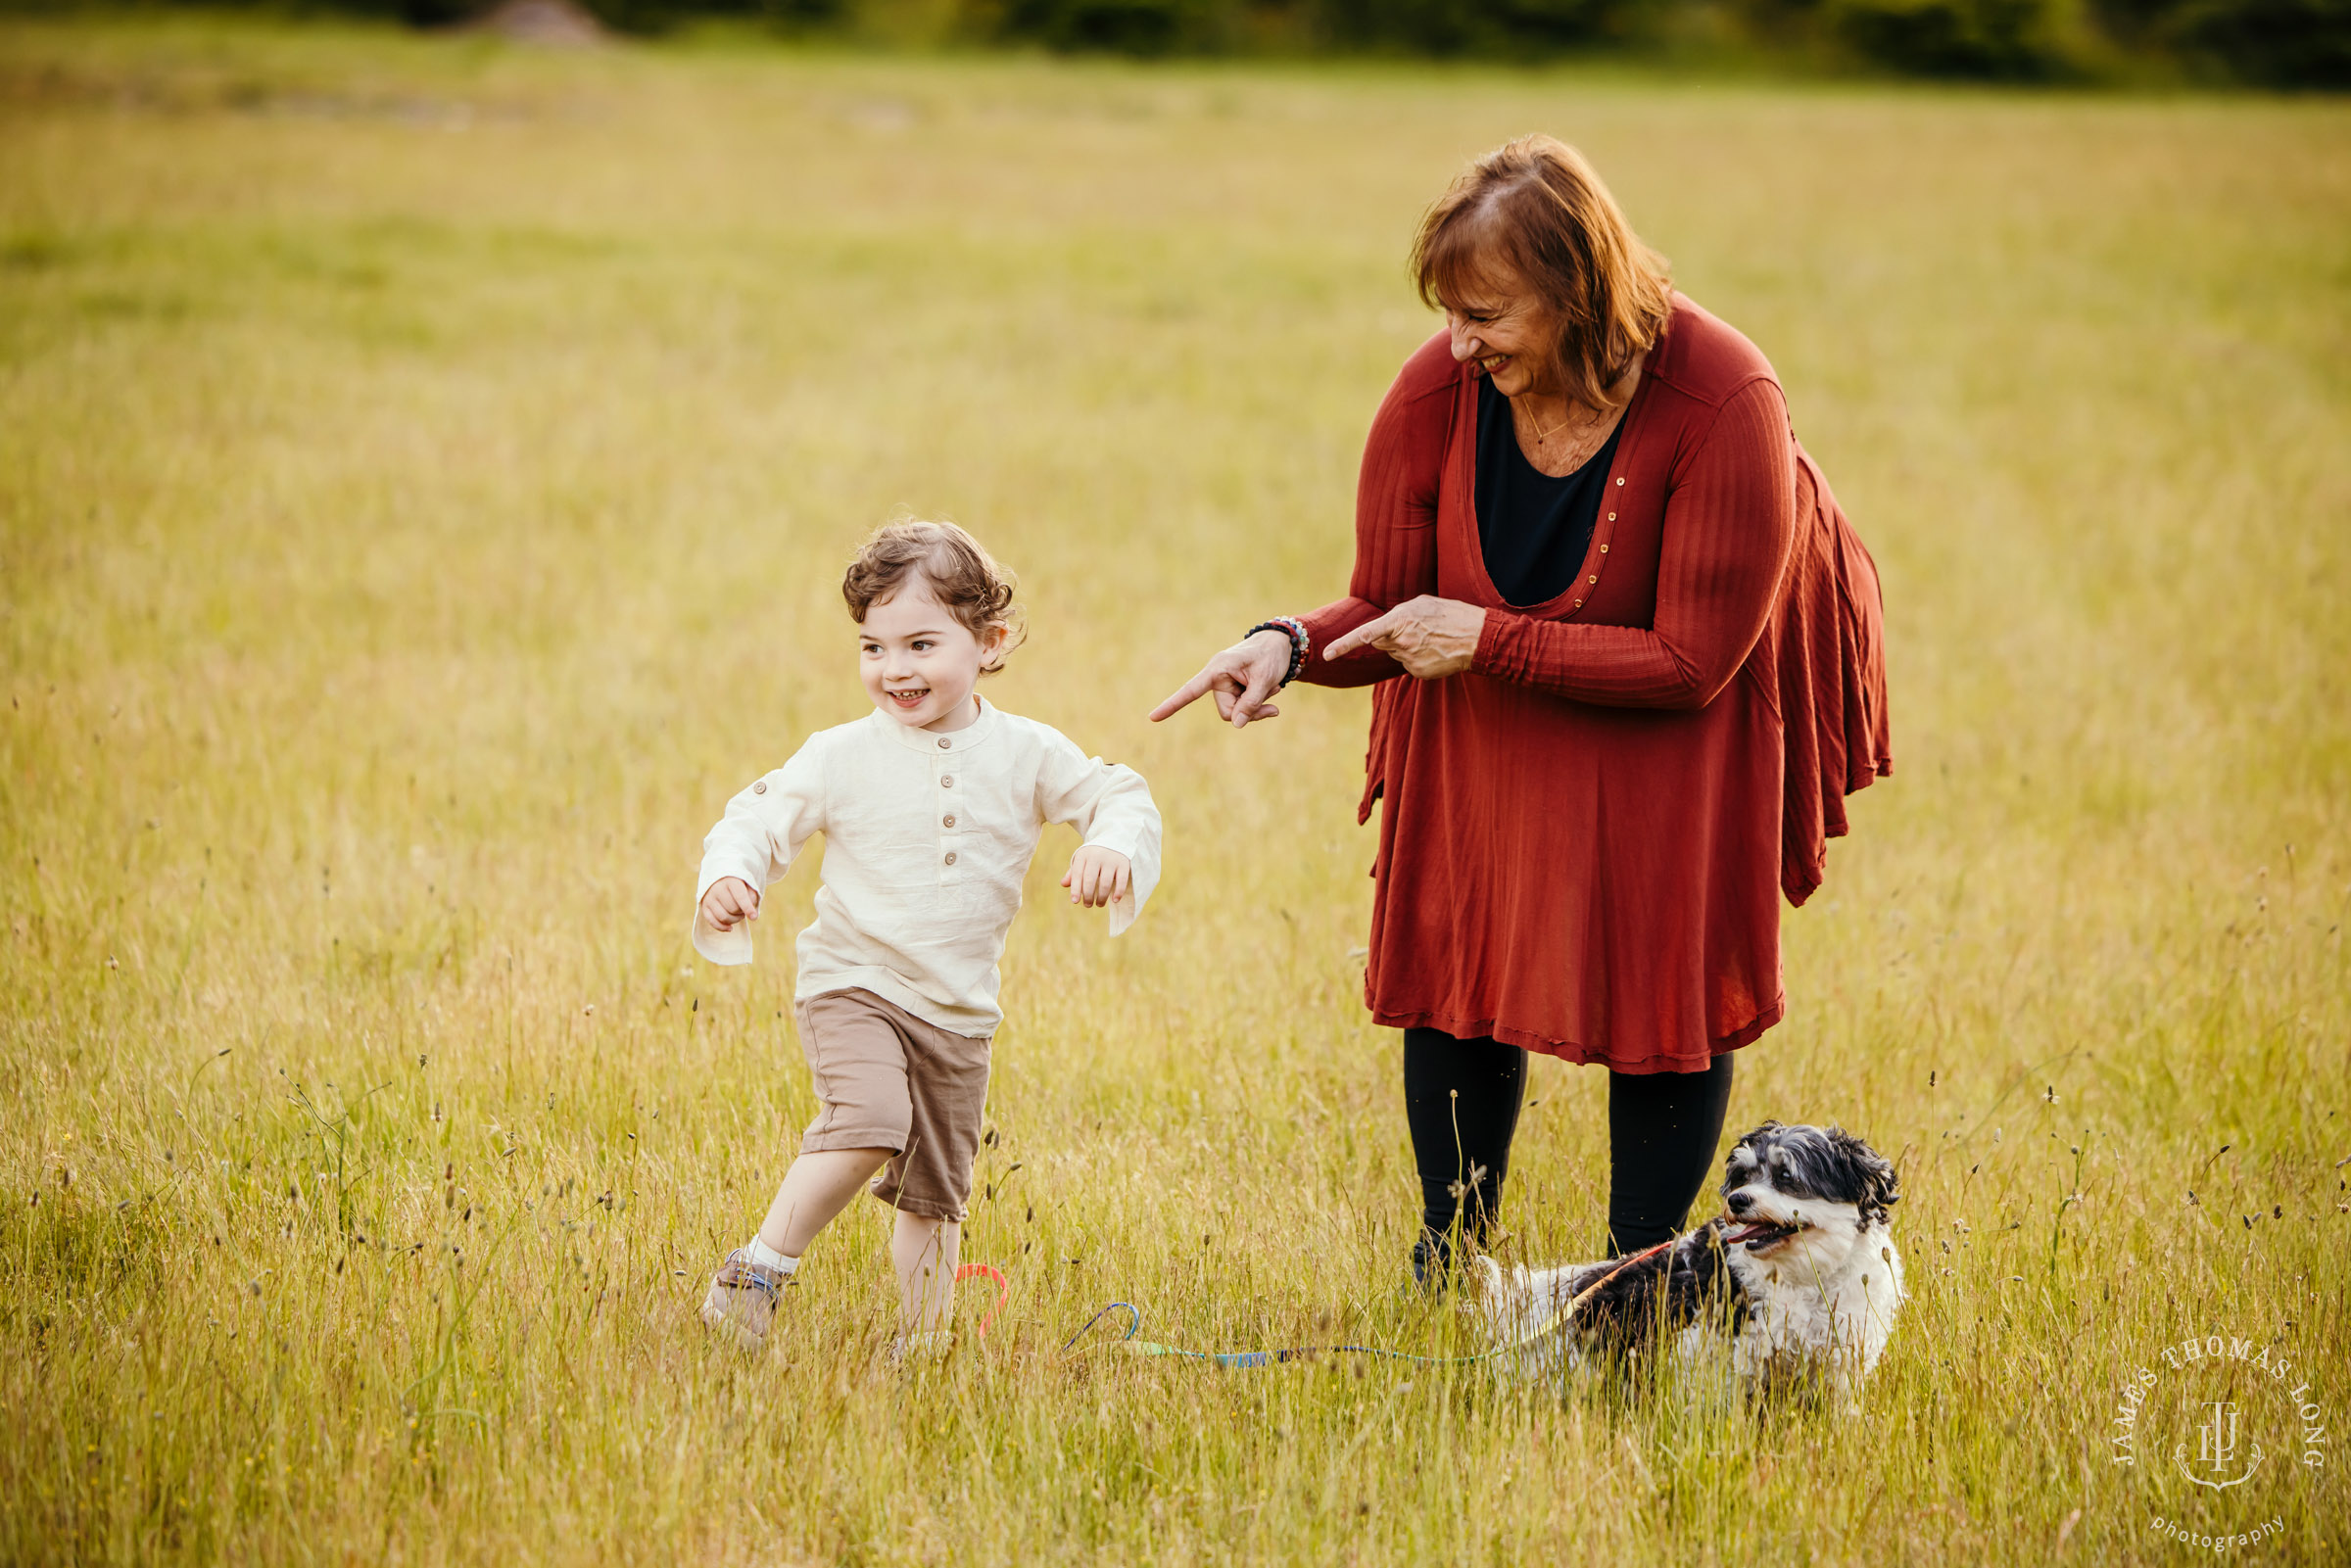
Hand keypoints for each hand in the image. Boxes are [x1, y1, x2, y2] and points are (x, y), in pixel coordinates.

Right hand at [699, 876, 759, 931]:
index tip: (754, 917)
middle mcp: (717, 888)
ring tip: (738, 915)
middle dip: (741, 913)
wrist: (720, 878)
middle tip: (744, 909)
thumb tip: (752, 915)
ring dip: (734, 920)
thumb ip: (752, 897)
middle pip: (732, 908)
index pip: (740, 896)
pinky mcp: (704, 906)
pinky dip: (722, 927)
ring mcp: (709, 898)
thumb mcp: (748, 884)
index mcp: (731, 880)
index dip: (748, 908)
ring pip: (723, 917)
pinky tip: (730, 928)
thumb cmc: (738, 883)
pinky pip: (712, 922)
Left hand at [1062, 846, 1132, 909]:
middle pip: (1090, 879)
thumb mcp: (1082, 860)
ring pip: (1105, 882)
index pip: (1077, 874)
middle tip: (1088, 905)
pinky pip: (1121, 880)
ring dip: (1102, 897)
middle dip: (1088, 895)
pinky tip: (1114, 900)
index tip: (1075, 901)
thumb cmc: (1094, 855)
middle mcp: (1097, 856)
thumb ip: (1073, 872)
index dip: (1075, 889)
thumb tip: (1063, 884)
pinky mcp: (1123, 863)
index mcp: (1084, 855)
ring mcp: (1111, 860)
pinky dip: (1118, 892)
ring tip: (1099, 904)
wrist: (1114, 838)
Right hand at [1148, 629, 1291, 728]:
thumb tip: (1236, 724)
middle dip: (1250, 712)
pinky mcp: (1234, 689)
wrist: (1281, 644)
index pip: (1191, 690)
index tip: (1152, 718)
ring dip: (1257, 707)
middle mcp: (1217, 677)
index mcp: (1218, 669)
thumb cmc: (1271, 656)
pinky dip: (1259, 704)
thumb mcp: (1265, 680)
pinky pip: (1242, 708)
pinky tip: (1273, 690)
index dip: (1172, 705)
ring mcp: (1225, 684)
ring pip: (1235, 712)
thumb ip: (1251, 703)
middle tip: (1273, 706)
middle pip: (1226, 711)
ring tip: (1274, 689)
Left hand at [1320, 595, 1483, 679]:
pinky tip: (1434, 650)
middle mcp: (1400, 642)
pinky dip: (1417, 658)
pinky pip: (1408, 664)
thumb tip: (1385, 628)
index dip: (1343, 645)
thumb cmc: (1450, 614)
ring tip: (1429, 638)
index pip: (1365, 635)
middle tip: (1414, 629)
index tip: (1327, 655)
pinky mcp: (1418, 672)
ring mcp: (1409, 659)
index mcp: (1398, 621)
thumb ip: (1398, 614)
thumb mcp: (1422, 604)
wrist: (1476, 637)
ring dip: (1405, 646)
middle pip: (1380, 643)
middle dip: (1389, 637)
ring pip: (1395, 654)